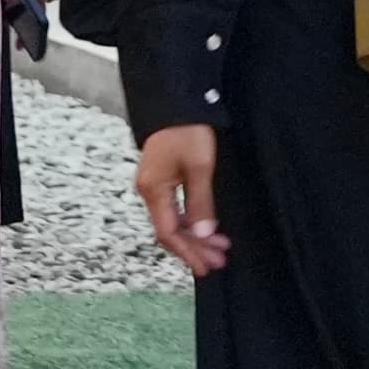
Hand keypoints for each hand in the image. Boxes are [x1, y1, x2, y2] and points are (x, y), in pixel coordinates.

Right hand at [135, 125, 227, 274]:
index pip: (168, 233)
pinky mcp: (160, 179)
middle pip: (169, 231)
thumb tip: (203, 233)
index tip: (208, 266)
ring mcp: (153, 186)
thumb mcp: (200, 167)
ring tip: (218, 248)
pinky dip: (190, 223)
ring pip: (172, 221)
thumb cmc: (187, 131)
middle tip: (219, 261)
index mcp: (154, 191)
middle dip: (194, 248)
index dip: (188, 252)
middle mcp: (149, 192)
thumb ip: (200, 202)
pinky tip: (205, 229)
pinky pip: (173, 210)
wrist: (173, 102)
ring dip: (194, 237)